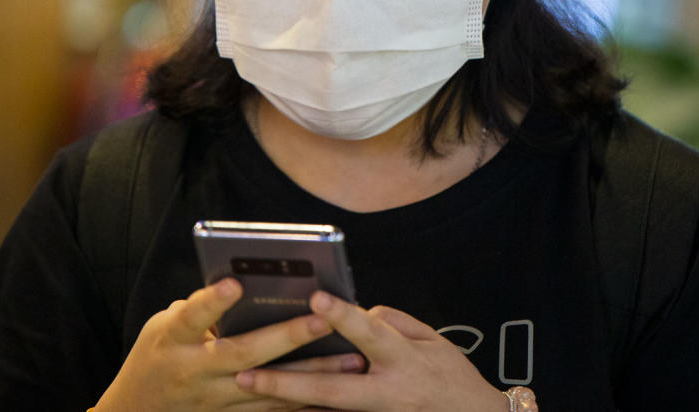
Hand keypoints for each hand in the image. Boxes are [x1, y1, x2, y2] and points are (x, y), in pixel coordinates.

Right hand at [94, 279, 366, 410]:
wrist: (136, 411)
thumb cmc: (158, 354)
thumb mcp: (164, 325)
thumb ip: (201, 307)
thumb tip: (249, 283)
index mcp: (173, 339)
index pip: (191, 317)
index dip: (211, 302)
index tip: (235, 284)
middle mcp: (193, 372)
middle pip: (242, 354)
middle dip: (286, 337)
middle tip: (324, 320)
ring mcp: (213, 400)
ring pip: (268, 387)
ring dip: (312, 374)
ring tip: (351, 359)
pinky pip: (272, 411)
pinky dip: (305, 402)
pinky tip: (337, 392)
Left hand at [235, 292, 508, 411]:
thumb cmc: (452, 376)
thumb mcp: (433, 339)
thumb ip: (393, 322)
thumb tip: (357, 314)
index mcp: (405, 360)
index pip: (370, 334)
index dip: (343, 316)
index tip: (316, 298)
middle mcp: (387, 392)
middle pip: (331, 389)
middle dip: (286, 382)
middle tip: (246, 374)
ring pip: (324, 408)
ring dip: (286, 399)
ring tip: (247, 388)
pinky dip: (305, 409)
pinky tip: (275, 403)